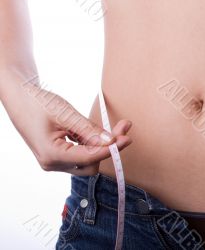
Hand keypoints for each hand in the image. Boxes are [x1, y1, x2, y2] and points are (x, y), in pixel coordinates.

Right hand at [2, 79, 131, 175]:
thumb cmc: (38, 102)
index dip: (110, 149)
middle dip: (109, 148)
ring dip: (103, 146)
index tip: (127, 139)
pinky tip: (102, 132)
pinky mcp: (59, 156)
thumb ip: (89, 130)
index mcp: (51, 155)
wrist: (19, 97)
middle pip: (91, 164)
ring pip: (88, 161)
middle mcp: (52, 164)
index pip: (88, 158)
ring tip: (117, 127)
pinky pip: (81, 155)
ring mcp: (55, 162)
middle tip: (124, 128)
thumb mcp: (66, 114)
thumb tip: (111, 142)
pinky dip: (94, 144)